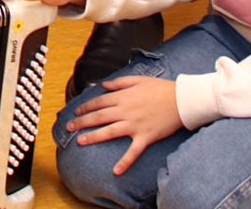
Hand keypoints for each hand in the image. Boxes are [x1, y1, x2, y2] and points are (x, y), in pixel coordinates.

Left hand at [61, 75, 185, 174]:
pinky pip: (133, 151)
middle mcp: (126, 111)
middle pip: (99, 117)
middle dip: (82, 121)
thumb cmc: (161, 89)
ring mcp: (135, 125)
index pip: (99, 102)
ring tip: (80, 141)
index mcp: (123, 97)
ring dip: (94, 137)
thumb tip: (103, 85)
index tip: (76, 111)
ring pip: (109, 131)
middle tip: (69, 127)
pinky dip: (125, 162)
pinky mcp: (145, 137)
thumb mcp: (138, 80)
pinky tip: (116, 171)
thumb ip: (119, 82)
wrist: (181, 100)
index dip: (86, 107)